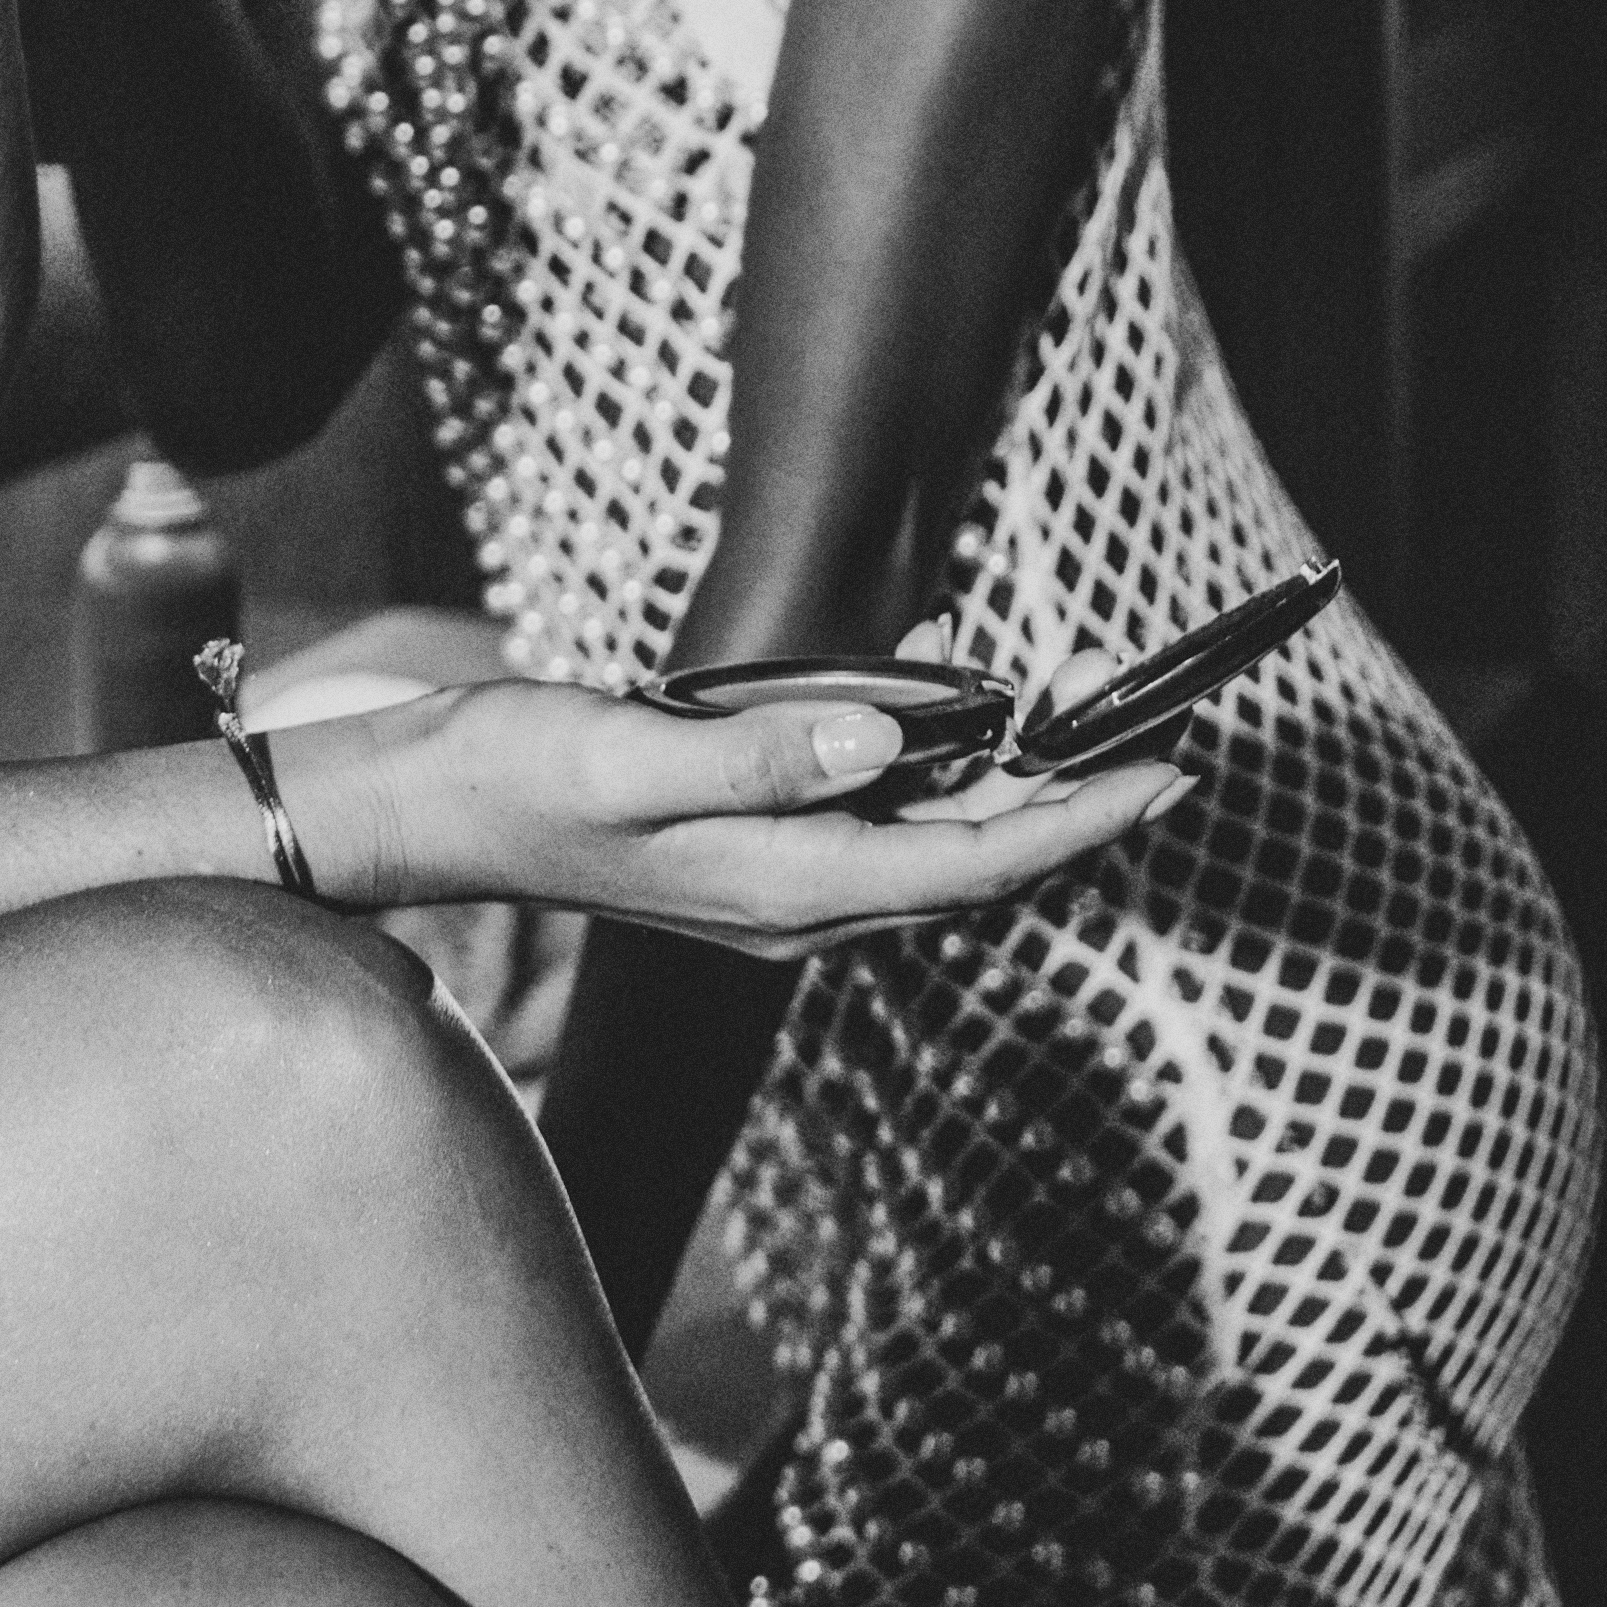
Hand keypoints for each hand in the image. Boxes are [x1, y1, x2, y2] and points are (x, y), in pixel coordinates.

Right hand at [307, 666, 1184, 951]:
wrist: (433, 808)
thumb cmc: (520, 777)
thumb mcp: (635, 753)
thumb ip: (762, 752)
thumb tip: (882, 737)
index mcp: (786, 887)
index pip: (977, 860)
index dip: (1086, 816)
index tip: (1173, 773)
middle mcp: (801, 902)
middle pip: (980, 858)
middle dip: (1080, 799)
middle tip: (1165, 730)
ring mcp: (783, 885)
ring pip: (942, 842)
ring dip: (1020, 784)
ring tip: (1092, 712)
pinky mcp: (762, 852)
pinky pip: (887, 820)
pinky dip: (944, 770)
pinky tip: (958, 704)